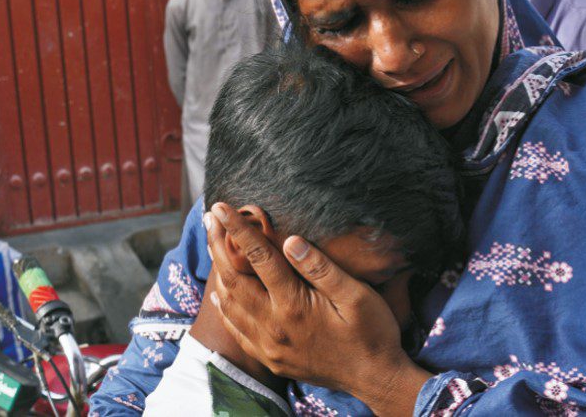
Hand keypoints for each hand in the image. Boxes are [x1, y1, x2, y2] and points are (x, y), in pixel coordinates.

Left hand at [206, 203, 430, 415]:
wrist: (375, 378)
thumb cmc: (372, 332)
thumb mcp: (356, 295)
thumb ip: (320, 268)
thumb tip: (290, 241)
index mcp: (294, 305)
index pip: (258, 257)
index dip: (237, 230)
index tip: (220, 208)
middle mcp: (274, 326)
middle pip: (234, 278)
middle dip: (218, 246)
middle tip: (209, 220)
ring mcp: (269, 345)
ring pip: (230, 304)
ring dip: (218, 273)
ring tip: (213, 247)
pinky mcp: (271, 358)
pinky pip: (237, 330)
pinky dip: (225, 308)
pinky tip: (221, 294)